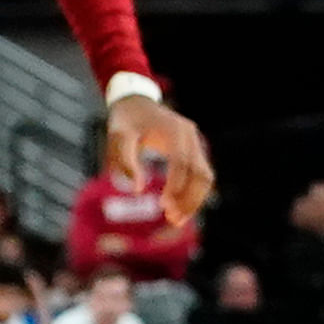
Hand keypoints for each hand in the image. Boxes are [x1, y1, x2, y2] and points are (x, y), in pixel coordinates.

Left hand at [105, 93, 214, 227]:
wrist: (137, 103)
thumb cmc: (125, 122)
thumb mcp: (118, 138)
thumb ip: (125, 161)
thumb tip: (136, 190)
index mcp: (174, 130)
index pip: (181, 162)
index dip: (175, 185)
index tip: (163, 206)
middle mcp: (190, 136)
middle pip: (201, 173)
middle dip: (189, 199)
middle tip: (172, 220)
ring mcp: (195, 143)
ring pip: (205, 177)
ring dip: (194, 200)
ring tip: (176, 219)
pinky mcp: (194, 151)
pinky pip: (201, 175)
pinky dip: (193, 193)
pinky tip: (179, 207)